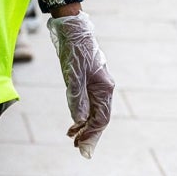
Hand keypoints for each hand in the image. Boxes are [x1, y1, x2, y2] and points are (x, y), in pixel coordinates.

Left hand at [47, 11, 113, 158]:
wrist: (71, 29)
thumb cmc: (74, 50)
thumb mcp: (74, 74)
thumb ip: (77, 97)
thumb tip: (80, 120)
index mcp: (104, 88)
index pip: (101, 118)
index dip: (92, 133)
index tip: (81, 144)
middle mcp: (103, 88)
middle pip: (99, 117)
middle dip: (89, 133)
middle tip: (77, 146)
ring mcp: (95, 85)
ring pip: (93, 111)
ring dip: (84, 125)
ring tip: (72, 136)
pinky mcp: (86, 81)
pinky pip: (87, 102)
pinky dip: (81, 113)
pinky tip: (74, 121)